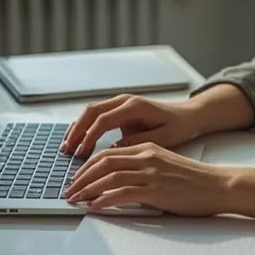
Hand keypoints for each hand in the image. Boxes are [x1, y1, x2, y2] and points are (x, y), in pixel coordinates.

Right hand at [60, 94, 198, 156]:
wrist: (188, 115)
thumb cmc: (178, 126)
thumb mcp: (161, 138)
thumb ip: (137, 142)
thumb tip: (114, 150)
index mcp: (134, 106)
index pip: (103, 120)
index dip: (89, 137)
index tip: (81, 154)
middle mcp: (124, 101)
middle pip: (91, 112)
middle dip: (76, 131)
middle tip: (66, 151)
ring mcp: (121, 103)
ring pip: (90, 111)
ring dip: (77, 128)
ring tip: (67, 148)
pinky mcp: (119, 109)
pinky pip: (96, 115)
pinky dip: (84, 127)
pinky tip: (77, 141)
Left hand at [64, 142, 229, 214]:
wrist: (219, 185)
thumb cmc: (194, 180)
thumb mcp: (165, 166)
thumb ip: (143, 168)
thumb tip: (119, 181)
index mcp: (147, 149)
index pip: (108, 153)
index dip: (88, 166)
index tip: (77, 178)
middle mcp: (147, 157)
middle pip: (104, 162)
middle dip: (82, 177)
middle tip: (69, 190)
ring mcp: (151, 173)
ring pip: (110, 176)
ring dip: (88, 189)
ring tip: (75, 199)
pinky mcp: (157, 190)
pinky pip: (123, 193)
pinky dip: (105, 199)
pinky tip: (95, 206)